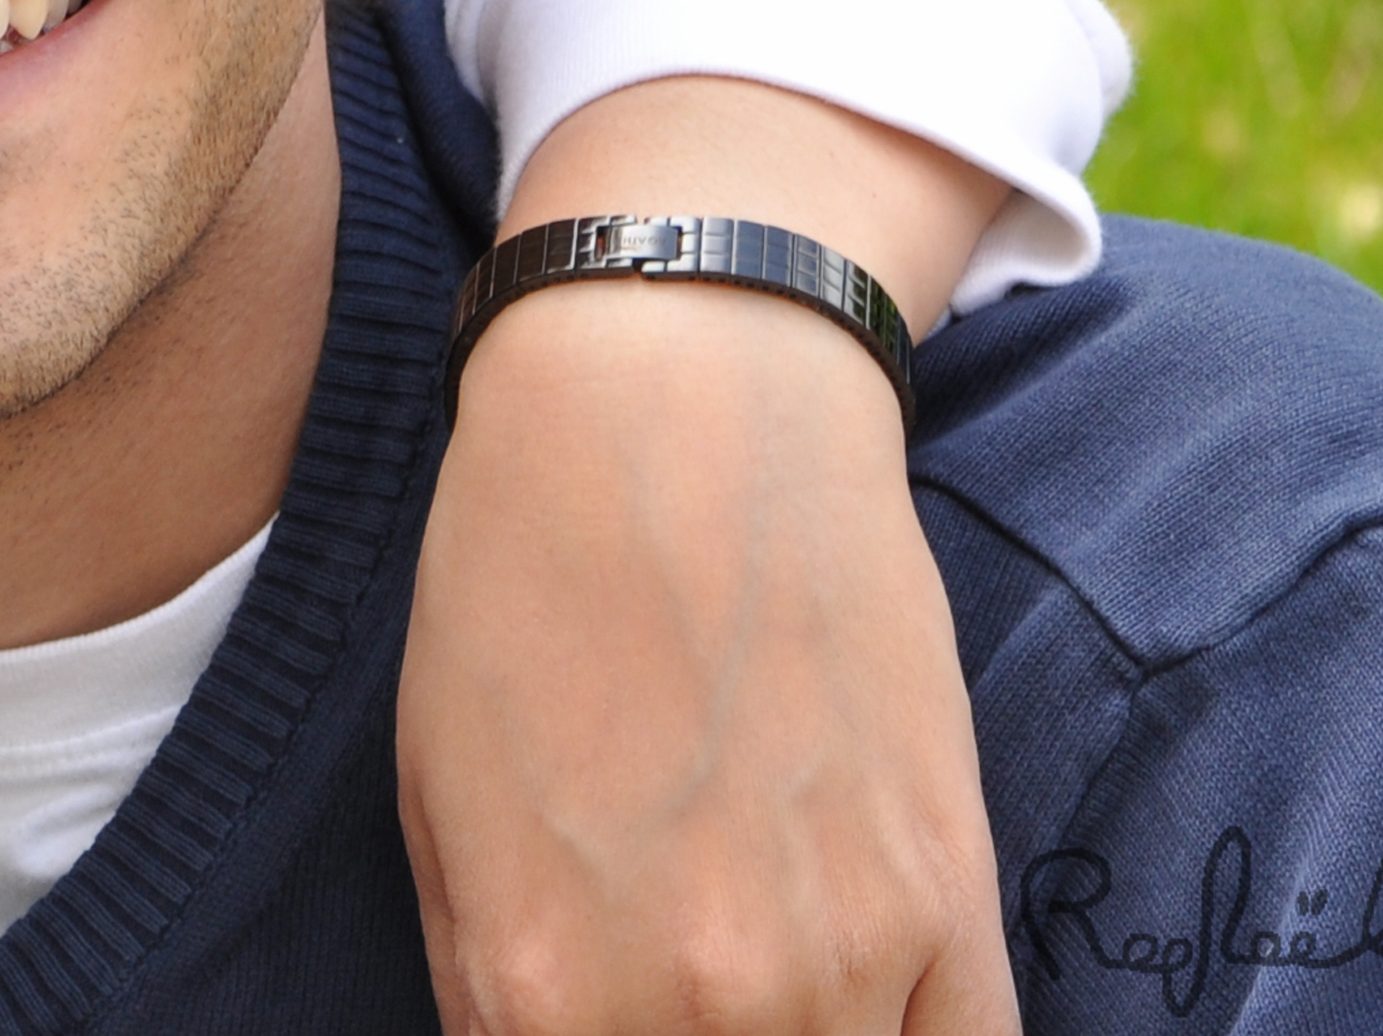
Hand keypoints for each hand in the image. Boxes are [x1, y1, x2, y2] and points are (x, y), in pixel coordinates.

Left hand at [398, 76, 1018, 1035]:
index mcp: (535, 986)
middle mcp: (693, 1002)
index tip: (583, 1021)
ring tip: (751, 977)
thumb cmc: (521, 581)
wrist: (673, 408)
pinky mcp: (948, 900)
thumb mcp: (435, 803)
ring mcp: (837, 962)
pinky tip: (862, 1003)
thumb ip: (490, 982)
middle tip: (663, 983)